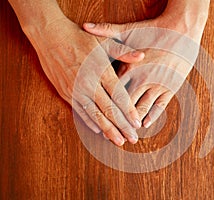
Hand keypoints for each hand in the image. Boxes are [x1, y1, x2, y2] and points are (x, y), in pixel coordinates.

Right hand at [26, 18, 144, 144]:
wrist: (50, 36)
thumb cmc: (80, 38)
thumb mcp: (104, 42)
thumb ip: (123, 52)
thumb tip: (142, 56)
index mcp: (101, 70)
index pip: (118, 95)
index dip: (129, 111)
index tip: (137, 124)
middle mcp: (89, 83)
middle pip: (108, 109)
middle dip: (122, 126)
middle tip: (132, 139)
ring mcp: (75, 90)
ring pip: (94, 114)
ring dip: (107, 130)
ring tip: (118, 141)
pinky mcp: (66, 93)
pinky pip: (80, 112)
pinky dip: (90, 123)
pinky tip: (99, 131)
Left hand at [83, 7, 207, 127]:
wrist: (182, 29)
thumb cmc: (154, 29)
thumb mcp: (130, 29)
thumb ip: (106, 31)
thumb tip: (85, 26)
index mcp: (129, 67)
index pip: (113, 92)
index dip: (104, 105)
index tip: (97, 117)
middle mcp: (142, 79)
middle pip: (125, 105)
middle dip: (117, 120)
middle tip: (110, 133)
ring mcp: (157, 84)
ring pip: (142, 109)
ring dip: (133, 123)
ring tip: (126, 133)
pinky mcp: (170, 87)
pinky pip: (159, 106)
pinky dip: (151, 116)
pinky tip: (145, 124)